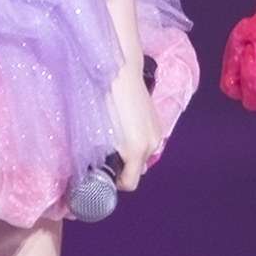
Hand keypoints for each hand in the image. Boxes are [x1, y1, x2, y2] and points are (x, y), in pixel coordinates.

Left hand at [109, 57, 163, 192]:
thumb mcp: (98, 132)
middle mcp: (151, 144)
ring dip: (129, 154)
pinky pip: (147, 143)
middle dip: (121, 167)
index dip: (113, 182)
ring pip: (142, 156)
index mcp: (136, 149)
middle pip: (136, 170)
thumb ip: (101, 155)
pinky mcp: (158, 123)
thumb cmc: (104, 99)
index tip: (100, 174)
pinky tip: (124, 129)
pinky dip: (136, 142)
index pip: (128, 183)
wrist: (120, 72)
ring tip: (113, 139)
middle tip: (103, 155)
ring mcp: (157, 133)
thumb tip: (97, 167)